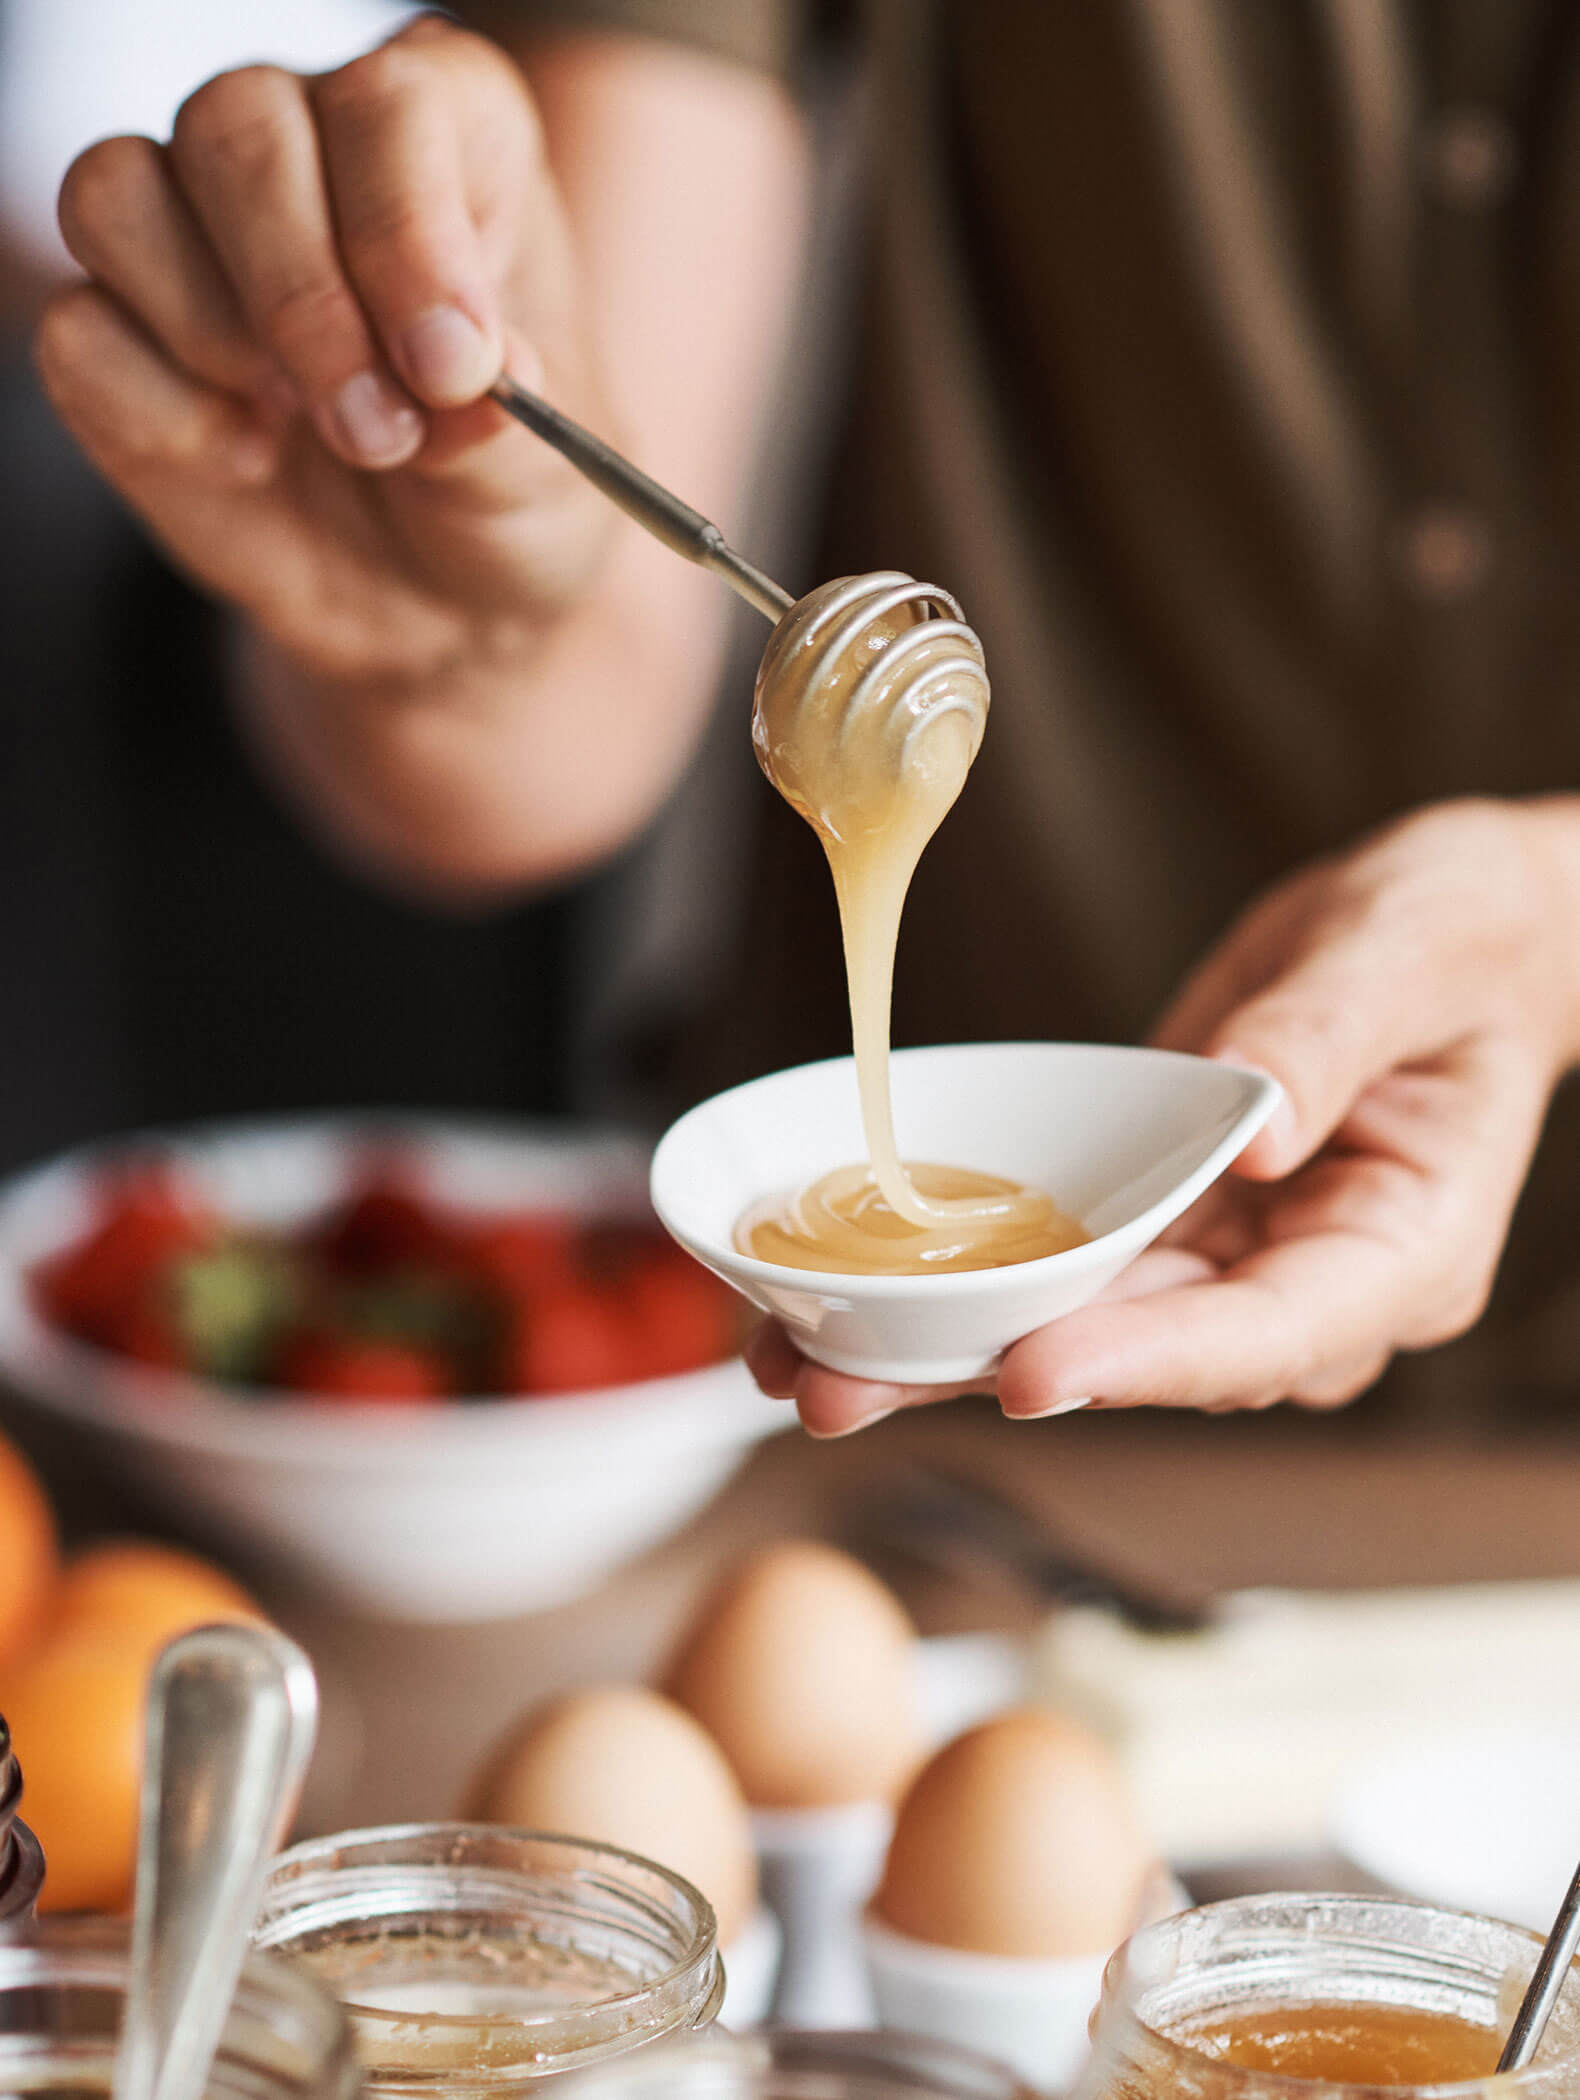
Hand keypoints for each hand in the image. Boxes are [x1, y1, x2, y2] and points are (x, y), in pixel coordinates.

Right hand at [36, 15, 608, 688]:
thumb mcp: (545, 478)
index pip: (387, 104)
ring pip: (118, 192)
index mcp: (443, 136)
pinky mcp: (115, 337)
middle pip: (235, 127)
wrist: (442, 607)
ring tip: (305, 428)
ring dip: (212, 332)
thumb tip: (464, 372)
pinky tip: (244, 459)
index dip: (406, 233)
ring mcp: (192, 235)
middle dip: (305, 300)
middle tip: (379, 432)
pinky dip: (158, 413)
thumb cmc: (506, 503)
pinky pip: (79, 332)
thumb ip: (504, 419)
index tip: (448, 368)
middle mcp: (305, 148)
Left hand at [747, 798, 1579, 1433]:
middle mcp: (1306, 1283)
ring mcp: (1228, 1260)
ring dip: (944, 1354)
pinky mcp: (1163, 1223)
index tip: (1033, 1372)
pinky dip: (959, 1288)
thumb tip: (1258, 1129)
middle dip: (995, 1374)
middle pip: (1146, 1356)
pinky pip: (1059, 1267)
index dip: (1150, 1361)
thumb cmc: (1453, 937)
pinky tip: (846, 1300)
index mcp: (1399, 1249)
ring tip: (799, 1371)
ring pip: (1082, 1328)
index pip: (1270, 1331)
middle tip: (844, 1391)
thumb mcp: (1406, 952)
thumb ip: (1332, 1035)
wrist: (1437, 935)